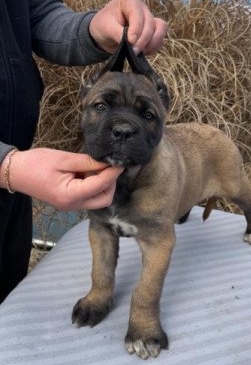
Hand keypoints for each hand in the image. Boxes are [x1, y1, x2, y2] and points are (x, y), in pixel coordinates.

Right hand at [0, 148, 122, 210]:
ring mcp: (70, 206)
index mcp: (70, 195)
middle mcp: (72, 205)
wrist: (15, 172)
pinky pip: (88, 197)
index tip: (121, 162)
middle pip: (104, 199)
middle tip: (108, 166)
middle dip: (111, 183)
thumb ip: (87, 162)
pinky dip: (93, 186)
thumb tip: (107, 162)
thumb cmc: (36, 164)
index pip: (100, 186)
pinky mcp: (69, 202)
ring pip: (98, 200)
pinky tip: (88, 172)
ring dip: (103, 184)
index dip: (113, 173)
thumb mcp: (63, 159)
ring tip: (96, 167)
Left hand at [89, 0, 166, 54]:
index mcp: (130, 1)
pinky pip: (160, 40)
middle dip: (143, 40)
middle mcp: (143, 9)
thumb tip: (130, 42)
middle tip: (133, 51)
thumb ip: (117, 33)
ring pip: (160, 30)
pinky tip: (143, 52)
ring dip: (152, 44)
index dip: (137, 29)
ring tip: (139, 52)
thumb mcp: (105, 27)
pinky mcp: (153, 32)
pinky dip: (153, 48)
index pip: (139, 14)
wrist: (104, 35)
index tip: (130, 41)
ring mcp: (150, 20)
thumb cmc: (103, 25)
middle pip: (151, 24)